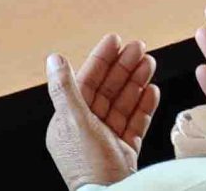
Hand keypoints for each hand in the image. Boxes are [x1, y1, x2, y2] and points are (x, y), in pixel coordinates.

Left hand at [43, 36, 158, 190]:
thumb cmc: (89, 166)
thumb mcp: (74, 122)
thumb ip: (66, 89)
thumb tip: (53, 58)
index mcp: (69, 122)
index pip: (86, 83)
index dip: (101, 59)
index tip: (115, 39)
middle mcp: (87, 130)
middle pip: (107, 91)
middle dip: (124, 67)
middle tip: (140, 47)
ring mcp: (107, 141)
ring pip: (123, 104)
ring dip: (136, 82)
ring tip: (150, 63)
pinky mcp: (125, 152)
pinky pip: (135, 124)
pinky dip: (144, 107)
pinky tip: (152, 91)